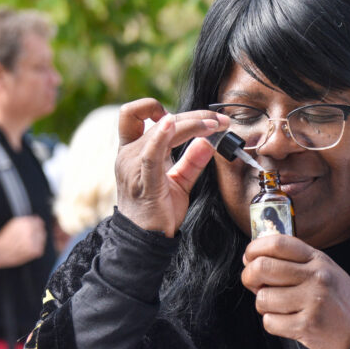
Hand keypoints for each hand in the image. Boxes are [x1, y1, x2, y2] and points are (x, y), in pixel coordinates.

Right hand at [0, 215, 46, 268]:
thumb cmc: (4, 239)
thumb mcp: (13, 224)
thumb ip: (26, 221)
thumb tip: (38, 220)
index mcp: (25, 222)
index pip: (38, 221)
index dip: (36, 225)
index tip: (34, 228)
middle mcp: (31, 230)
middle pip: (41, 230)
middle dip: (37, 233)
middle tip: (28, 238)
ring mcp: (34, 241)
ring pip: (42, 238)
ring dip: (37, 240)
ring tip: (25, 244)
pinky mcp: (36, 251)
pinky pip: (40, 248)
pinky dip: (35, 248)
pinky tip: (26, 249)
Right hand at [114, 99, 228, 236]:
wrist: (145, 241)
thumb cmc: (158, 212)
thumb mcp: (178, 182)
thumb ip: (191, 161)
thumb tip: (208, 143)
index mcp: (133, 151)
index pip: (136, 115)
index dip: (154, 107)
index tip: (183, 116)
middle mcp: (129, 154)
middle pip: (160, 120)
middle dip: (194, 116)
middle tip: (220, 120)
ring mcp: (134, 166)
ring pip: (162, 131)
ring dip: (192, 123)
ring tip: (215, 125)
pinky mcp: (145, 181)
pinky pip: (151, 154)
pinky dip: (161, 136)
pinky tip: (173, 124)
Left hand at [241, 235, 349, 348]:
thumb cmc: (339, 302)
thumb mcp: (326, 271)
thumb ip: (296, 262)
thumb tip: (253, 259)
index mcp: (318, 260)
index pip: (278, 243)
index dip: (255, 248)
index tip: (249, 257)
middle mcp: (316, 277)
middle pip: (262, 267)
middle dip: (249, 277)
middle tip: (254, 285)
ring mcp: (312, 301)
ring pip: (263, 298)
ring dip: (264, 305)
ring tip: (279, 307)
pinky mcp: (306, 326)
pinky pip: (270, 322)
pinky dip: (273, 323)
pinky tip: (288, 322)